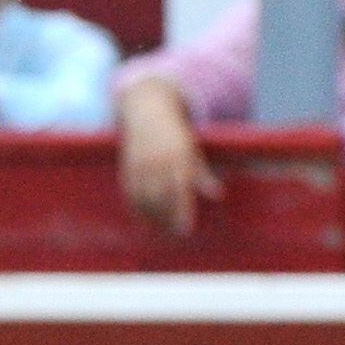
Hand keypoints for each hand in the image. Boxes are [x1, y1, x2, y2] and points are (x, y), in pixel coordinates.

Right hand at [117, 80, 218, 237]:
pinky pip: (130, 194)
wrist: (147, 110)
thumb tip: (217, 195)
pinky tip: (144, 219)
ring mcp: (139, 164)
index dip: (182, 212)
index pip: (179, 190)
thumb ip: (202, 174)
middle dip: (167, 219)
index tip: (185, 230)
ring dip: (151, 218)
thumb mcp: (192, 150)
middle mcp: (157, 161)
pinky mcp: (127, 167)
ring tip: (160, 230)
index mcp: (177, 156)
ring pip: (143, 199)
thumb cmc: (175, 135)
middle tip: (174, 234)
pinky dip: (136, 209)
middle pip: (160, 199)